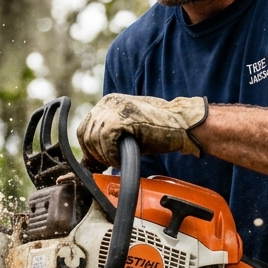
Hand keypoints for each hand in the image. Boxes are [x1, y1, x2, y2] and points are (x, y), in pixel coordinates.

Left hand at [76, 94, 208, 166]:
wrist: (182, 123)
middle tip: (110, 163)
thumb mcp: (128, 131)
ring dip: (106, 156)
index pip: (84, 129)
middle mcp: (108, 103)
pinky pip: (106, 143)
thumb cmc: (160, 130)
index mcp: (108, 103)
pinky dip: (112, 156)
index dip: (90, 149)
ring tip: (120, 160)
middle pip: (85, 135)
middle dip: (96, 154)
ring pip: (94, 140)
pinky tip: (123, 158)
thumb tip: (89, 162)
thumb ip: (108, 139)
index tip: (100, 161)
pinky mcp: (122, 119)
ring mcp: (114, 109)